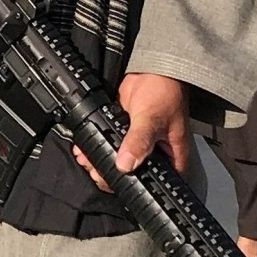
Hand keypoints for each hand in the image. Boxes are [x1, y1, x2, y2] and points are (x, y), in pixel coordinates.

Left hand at [74, 72, 189, 191]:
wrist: (152, 68)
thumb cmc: (165, 90)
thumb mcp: (152, 118)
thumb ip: (139, 141)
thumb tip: (126, 163)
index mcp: (170, 156)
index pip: (155, 184)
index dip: (136, 188)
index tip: (116, 184)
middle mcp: (155, 154)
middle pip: (132, 175)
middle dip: (111, 174)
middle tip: (96, 171)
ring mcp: (138, 144)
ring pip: (118, 161)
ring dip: (100, 161)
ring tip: (87, 160)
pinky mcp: (124, 133)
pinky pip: (109, 145)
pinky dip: (96, 147)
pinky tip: (85, 148)